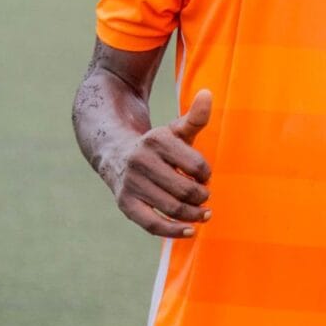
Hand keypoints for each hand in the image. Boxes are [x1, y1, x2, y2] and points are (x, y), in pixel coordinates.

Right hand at [112, 90, 212, 238]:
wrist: (116, 154)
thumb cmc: (157, 145)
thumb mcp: (175, 130)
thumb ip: (195, 117)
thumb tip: (208, 93)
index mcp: (157, 139)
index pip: (196, 165)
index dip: (206, 175)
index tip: (205, 177)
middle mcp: (142, 161)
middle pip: (185, 189)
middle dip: (201, 197)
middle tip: (205, 198)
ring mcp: (132, 183)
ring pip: (172, 207)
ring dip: (193, 215)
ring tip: (203, 214)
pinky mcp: (126, 204)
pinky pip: (153, 224)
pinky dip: (173, 231)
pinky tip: (190, 231)